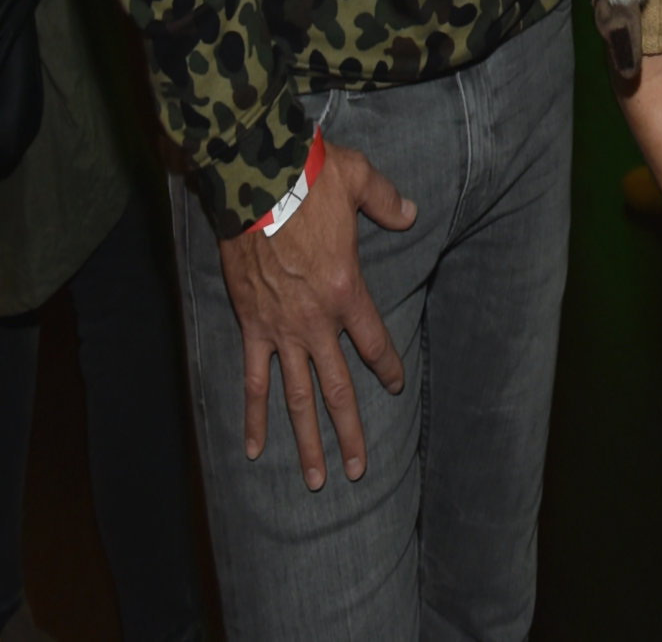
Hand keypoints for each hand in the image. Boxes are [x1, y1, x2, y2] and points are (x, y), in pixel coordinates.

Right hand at [215, 138, 417, 489]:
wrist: (254, 182)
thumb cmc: (310, 180)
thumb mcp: (362, 181)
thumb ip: (389, 203)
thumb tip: (411, 213)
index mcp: (348, 291)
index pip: (374, 342)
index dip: (387, 366)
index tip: (395, 385)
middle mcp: (315, 321)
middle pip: (337, 387)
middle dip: (349, 432)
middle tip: (358, 470)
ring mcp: (280, 329)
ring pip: (296, 396)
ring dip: (306, 439)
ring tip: (315, 480)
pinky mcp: (250, 326)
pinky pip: (252, 379)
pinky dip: (252, 415)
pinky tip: (253, 448)